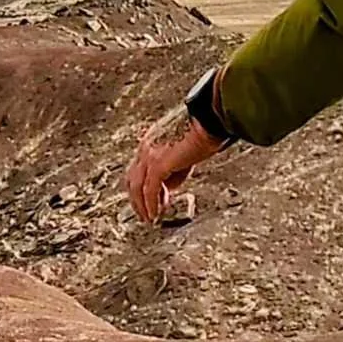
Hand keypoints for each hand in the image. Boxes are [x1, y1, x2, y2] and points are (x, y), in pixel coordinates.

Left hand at [125, 107, 224, 223]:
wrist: (210, 122)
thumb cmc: (203, 133)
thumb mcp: (184, 155)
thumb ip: (173, 170)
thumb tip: (169, 186)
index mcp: (150, 142)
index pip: (138, 169)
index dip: (142, 188)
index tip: (152, 201)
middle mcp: (145, 147)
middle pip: (132, 179)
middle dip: (137, 199)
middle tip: (144, 214)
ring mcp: (149, 155)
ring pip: (137, 187)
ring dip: (142, 205)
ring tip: (149, 219)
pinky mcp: (158, 163)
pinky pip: (150, 189)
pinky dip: (151, 204)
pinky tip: (155, 215)